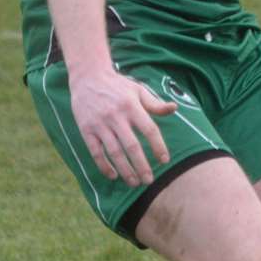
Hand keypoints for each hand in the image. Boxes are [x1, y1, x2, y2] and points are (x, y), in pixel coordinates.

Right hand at [69, 68, 175, 186]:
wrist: (88, 78)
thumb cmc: (118, 86)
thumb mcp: (138, 90)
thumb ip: (155, 103)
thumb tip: (174, 108)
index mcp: (132, 106)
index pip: (149, 130)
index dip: (158, 146)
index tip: (164, 160)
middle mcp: (116, 116)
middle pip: (131, 146)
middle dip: (141, 165)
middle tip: (149, 180)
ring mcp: (99, 124)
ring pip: (114, 152)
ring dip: (125, 169)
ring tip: (135, 182)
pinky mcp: (86, 130)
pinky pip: (95, 151)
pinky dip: (104, 165)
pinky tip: (113, 175)